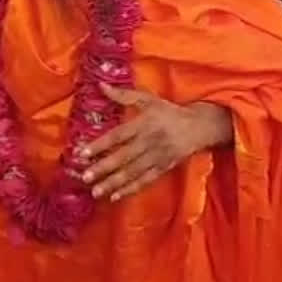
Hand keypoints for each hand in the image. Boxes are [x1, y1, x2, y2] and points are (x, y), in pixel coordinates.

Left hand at [78, 85, 230, 201]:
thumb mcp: (148, 99)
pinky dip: (130, 189)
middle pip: (123, 157)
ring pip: (132, 172)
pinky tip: (115, 197)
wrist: (199, 127)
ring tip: (95, 191)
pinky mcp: (163, 169)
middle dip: (103, 168)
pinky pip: (145, 181)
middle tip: (85, 177)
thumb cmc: (168, 111)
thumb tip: (100, 85)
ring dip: (113, 183)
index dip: (100, 145)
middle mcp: (149, 142)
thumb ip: (123, 95)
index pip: (118, 136)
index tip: (82, 153)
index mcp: (143, 124)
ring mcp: (157, 157)